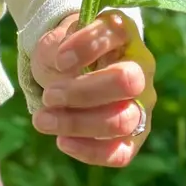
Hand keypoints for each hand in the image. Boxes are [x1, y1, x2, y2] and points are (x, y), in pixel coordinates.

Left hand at [29, 10, 157, 167]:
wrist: (69, 72)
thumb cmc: (64, 53)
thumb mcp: (55, 43)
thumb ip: (55, 49)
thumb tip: (63, 68)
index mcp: (123, 33)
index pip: (115, 33)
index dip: (86, 47)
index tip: (59, 60)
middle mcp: (141, 66)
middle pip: (127, 81)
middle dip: (82, 92)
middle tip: (49, 95)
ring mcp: (142, 102)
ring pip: (124, 120)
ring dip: (79, 123)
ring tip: (43, 120)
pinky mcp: (135, 135)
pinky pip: (122, 152)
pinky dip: (91, 151)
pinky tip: (62, 141)